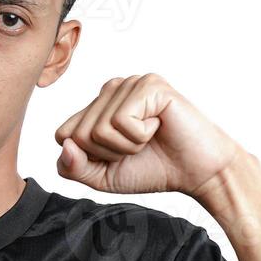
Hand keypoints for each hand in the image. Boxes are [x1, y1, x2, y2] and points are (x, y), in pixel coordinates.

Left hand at [54, 73, 241, 196]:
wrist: (196, 172)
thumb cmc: (153, 169)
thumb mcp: (103, 177)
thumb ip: (73, 168)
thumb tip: (65, 145)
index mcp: (97, 106)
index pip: (63, 135)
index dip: (89, 158)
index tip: (118, 156)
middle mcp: (111, 89)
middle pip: (79, 134)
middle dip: (109, 154)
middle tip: (138, 148)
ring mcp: (130, 83)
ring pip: (99, 129)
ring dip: (127, 146)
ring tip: (150, 137)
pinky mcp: (149, 85)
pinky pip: (122, 122)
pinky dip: (140, 136)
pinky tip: (159, 127)